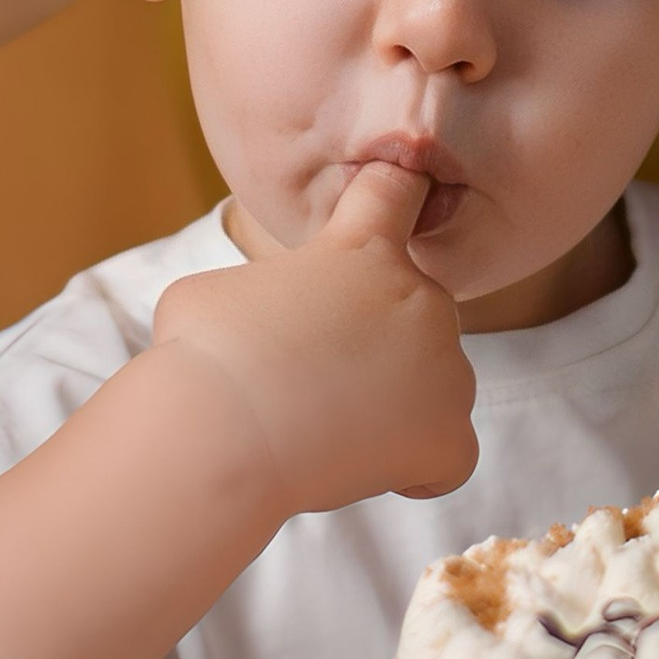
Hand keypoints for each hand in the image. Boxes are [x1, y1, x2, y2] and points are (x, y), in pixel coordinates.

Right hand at [152, 162, 478, 514]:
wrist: (221, 429)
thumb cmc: (204, 354)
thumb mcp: (217, 291)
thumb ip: (267, 293)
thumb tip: (263, 320)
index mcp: (364, 248)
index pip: (397, 191)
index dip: (393, 198)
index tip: (395, 200)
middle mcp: (420, 297)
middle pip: (415, 312)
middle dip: (377, 341)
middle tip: (313, 375)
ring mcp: (445, 369)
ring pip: (438, 384)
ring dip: (398, 403)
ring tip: (328, 427)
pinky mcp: (447, 436)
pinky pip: (453, 454)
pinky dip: (421, 466)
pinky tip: (374, 468)